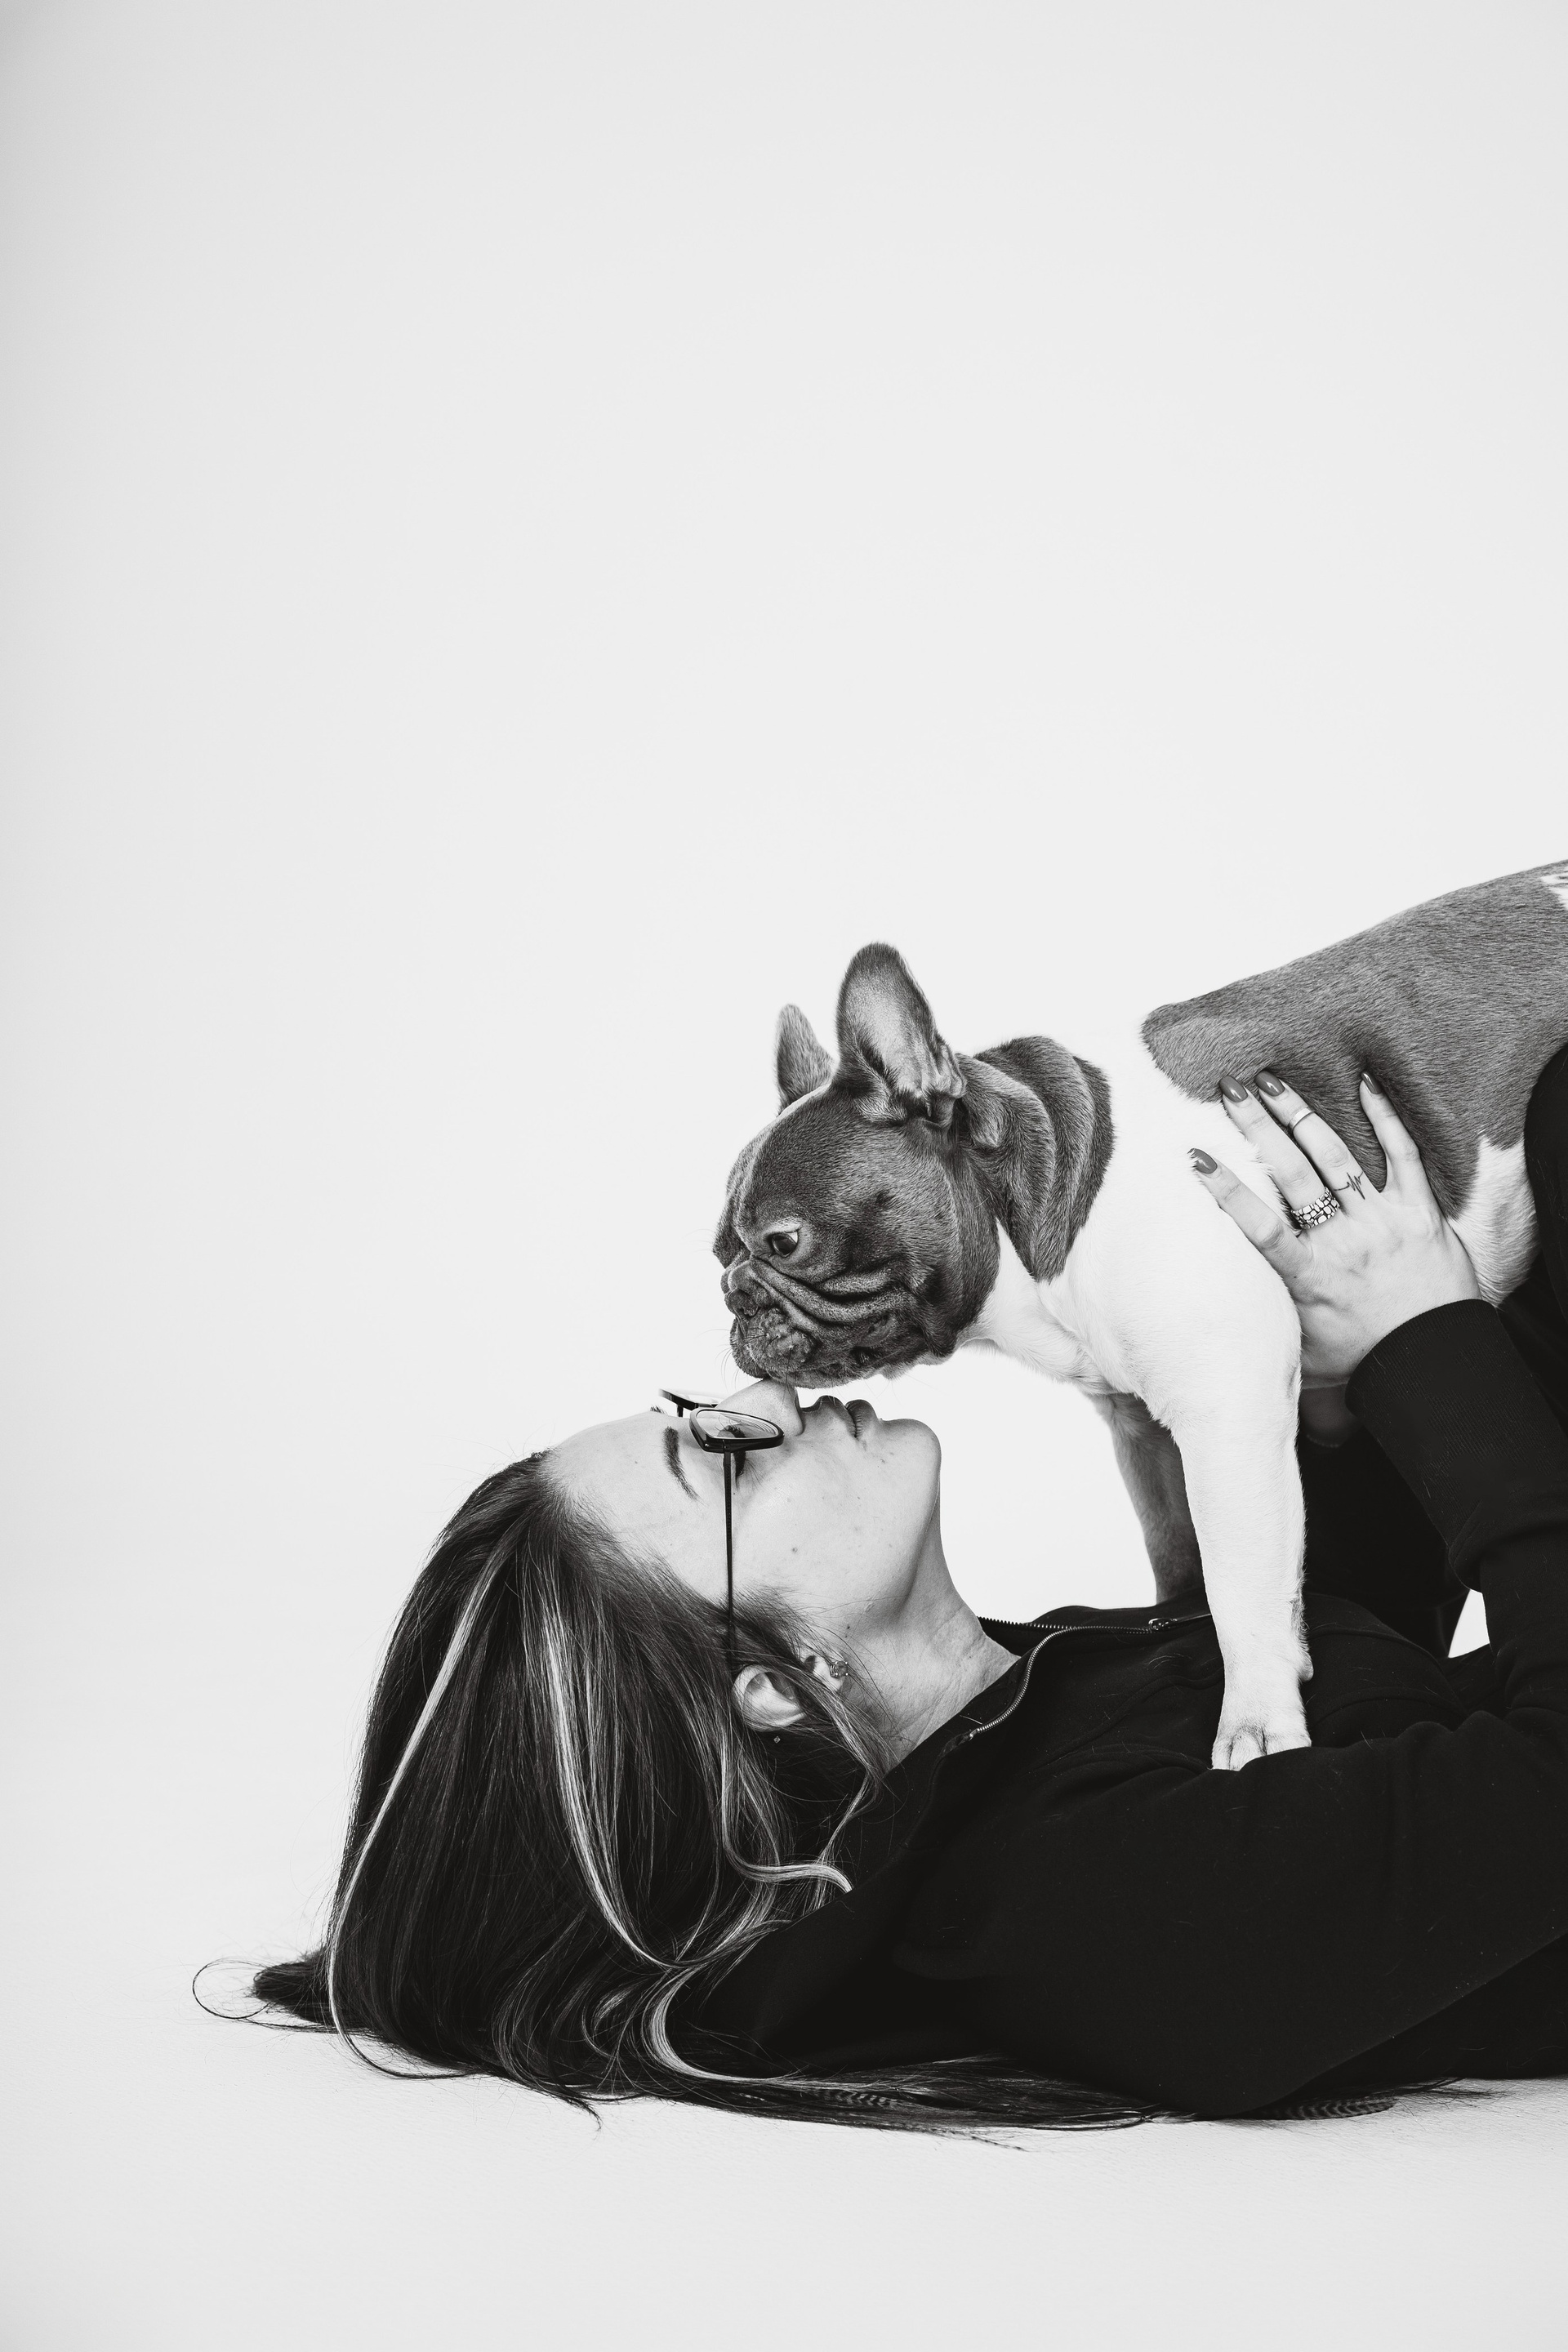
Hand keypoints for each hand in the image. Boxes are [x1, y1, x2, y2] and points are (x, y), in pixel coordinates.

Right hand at [1189, 1070, 1479, 1392]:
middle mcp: (1344, 1243)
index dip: (1227, 1190)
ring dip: (1300, 1116)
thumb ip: (1269, 1321)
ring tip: (1271, 1082)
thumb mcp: (1303, 1351)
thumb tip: (1222, 1315)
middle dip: (1256, 1128)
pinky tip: (1364, 1083)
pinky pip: (1403, 1156)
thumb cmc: (1363, 1362)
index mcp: (1311, 1277)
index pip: (1260, 1226)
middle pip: (1293, 1175)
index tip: (1197, 1157)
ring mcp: (1384, 1223)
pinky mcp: (1420, 1213)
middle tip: (1229, 1090)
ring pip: (1336, 1158)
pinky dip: (1384, 1118)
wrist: (1436, 1364)